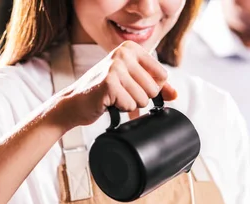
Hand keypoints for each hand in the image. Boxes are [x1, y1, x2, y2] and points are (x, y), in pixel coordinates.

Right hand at [50, 41, 177, 130]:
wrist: (74, 102)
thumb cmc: (103, 91)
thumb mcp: (131, 82)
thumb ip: (156, 86)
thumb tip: (175, 95)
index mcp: (131, 48)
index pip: (162, 76)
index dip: (151, 88)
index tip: (133, 86)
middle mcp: (123, 53)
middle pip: (153, 89)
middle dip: (140, 98)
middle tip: (121, 94)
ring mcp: (115, 67)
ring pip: (143, 99)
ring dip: (129, 104)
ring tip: (114, 98)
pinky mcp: (109, 83)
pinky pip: (130, 105)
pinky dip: (120, 109)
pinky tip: (108, 102)